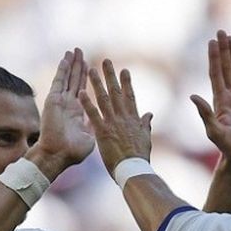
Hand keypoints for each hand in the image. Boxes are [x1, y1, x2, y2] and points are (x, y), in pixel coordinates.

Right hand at [30, 48, 96, 180]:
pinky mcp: (53, 100)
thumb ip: (96, 125)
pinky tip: (66, 59)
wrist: (58, 155)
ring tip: (74, 51)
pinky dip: (62, 70)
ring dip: (71, 64)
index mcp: (77, 113)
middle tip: (81, 52)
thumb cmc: (73, 151)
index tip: (92, 67)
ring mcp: (60, 101)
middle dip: (78, 67)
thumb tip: (107, 121)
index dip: (87, 79)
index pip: (83, 91)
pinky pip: (59, 81)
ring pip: (67, 78)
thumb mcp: (90, 137)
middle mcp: (68, 105)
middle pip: (75, 81)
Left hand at [79, 60, 152, 175]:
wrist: (133, 169)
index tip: (124, 70)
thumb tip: (149, 114)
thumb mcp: (145, 138)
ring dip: (96, 84)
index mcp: (134, 119)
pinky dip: (87, 103)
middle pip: (116, 92)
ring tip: (90, 70)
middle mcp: (123, 117)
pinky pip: (93, 115)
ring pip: (104, 99)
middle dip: (110, 76)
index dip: (126, 82)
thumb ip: (145, 124)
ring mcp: (113, 123)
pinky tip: (81, 92)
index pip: (130, 96)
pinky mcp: (103, 132)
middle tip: (105, 61)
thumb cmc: (139, 157)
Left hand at [191, 30, 230, 165]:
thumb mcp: (214, 132)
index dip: (214, 57)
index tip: (212, 40)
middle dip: (224, 50)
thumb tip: (193, 96)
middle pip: (227, 68)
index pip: (216, 73)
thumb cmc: (228, 149)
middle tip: (221, 32)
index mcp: (220, 101)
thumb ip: (205, 114)